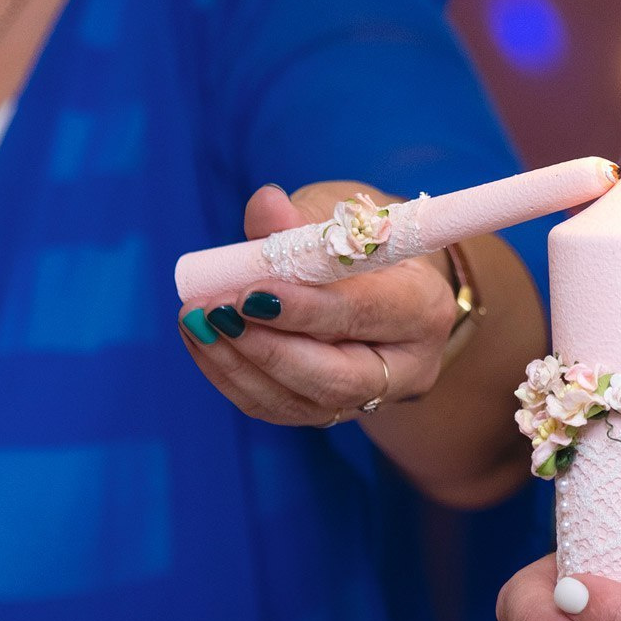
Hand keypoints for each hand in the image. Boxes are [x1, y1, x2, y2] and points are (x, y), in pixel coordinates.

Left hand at [178, 182, 457, 426]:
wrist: (382, 284)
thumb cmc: (363, 242)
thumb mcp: (341, 216)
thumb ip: (303, 218)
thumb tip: (265, 206)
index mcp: (424, 308)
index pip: (364, 316)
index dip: (305, 309)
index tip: (249, 293)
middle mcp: (407, 367)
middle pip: (337, 379)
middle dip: (267, 348)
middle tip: (214, 314)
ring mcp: (369, 400)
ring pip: (299, 401)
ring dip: (238, 363)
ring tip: (196, 321)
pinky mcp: (330, 414)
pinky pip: (276, 408)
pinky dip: (231, 376)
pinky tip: (203, 341)